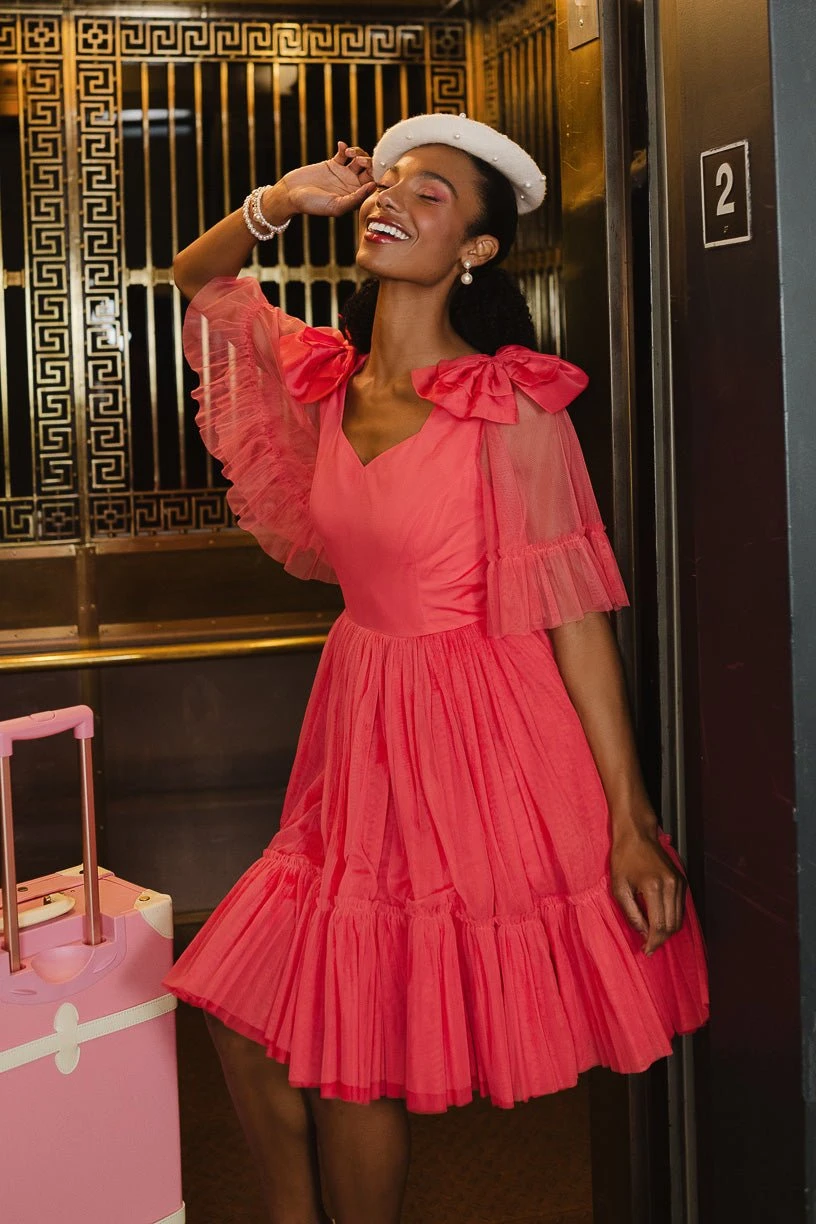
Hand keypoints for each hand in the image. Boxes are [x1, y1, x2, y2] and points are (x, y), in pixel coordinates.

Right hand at [276, 141, 374, 218]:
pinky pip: (344, 153)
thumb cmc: (313, 205)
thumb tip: (372, 187)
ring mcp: (343, 174)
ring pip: (359, 159)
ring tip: (349, 154)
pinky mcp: (333, 164)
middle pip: (369, 171)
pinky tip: (341, 147)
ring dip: (358, 153)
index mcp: (355, 198)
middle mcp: (352, 186)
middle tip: (360, 162)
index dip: (377, 178)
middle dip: (369, 163)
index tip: (373, 173)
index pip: (373, 186)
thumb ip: (355, 199)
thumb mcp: (336, 206)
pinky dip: (345, 148)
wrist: (291, 194)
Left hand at [609, 824, 685, 955]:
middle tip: (649, 946)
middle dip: (661, 940)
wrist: (637, 835)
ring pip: (679, 918)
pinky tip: (659, 921)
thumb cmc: (624, 858)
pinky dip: (672, 918)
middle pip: (673, 925)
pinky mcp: (681, 880)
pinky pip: (681, 907)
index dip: (653, 942)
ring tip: (653, 936)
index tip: (646, 950)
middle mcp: (672, 885)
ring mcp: (679, 882)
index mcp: (654, 887)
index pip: (660, 925)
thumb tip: (643, 932)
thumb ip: (631, 913)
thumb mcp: (619, 887)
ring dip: (667, 931)